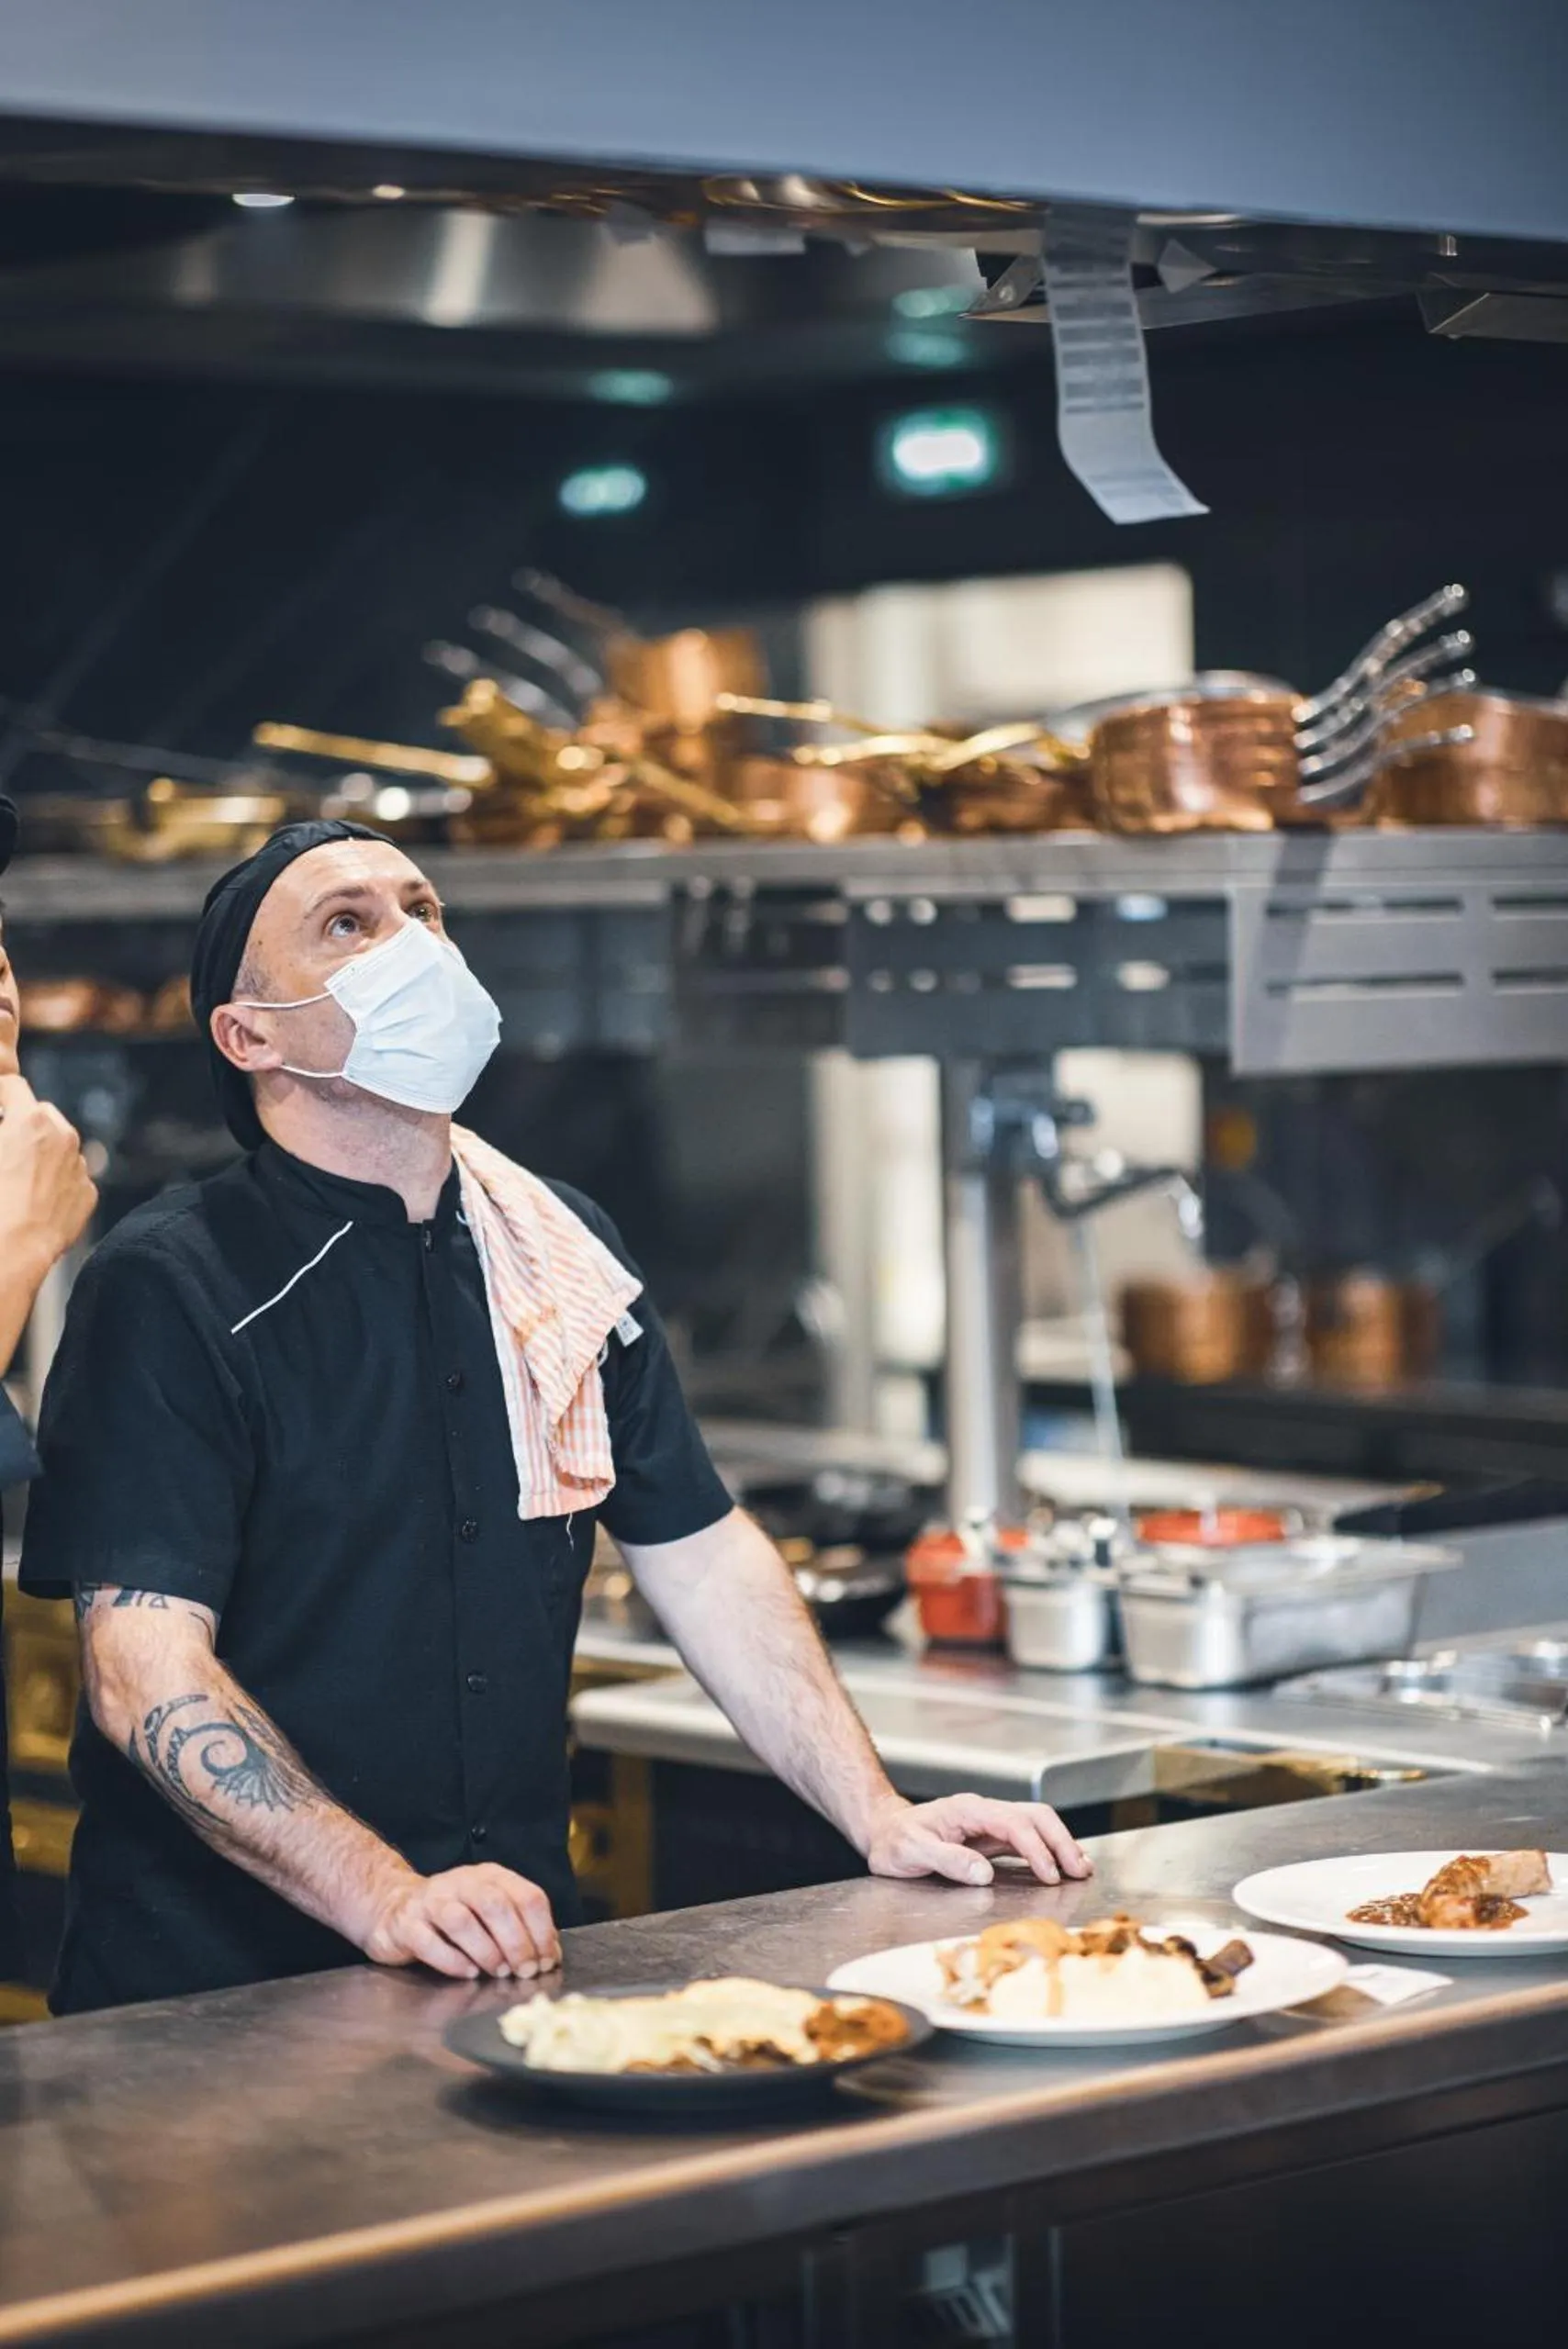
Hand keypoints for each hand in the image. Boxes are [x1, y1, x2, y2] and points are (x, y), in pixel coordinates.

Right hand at [0, 1075, 96, 1288]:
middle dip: (24, 1122)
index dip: (1, 1093)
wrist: (11, 1250)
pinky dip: (57, 1181)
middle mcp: (63, 1136)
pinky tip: (35, 1201)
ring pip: (60, 1145)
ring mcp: (79, 1165)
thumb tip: (3, 1130)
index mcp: (31, 1119)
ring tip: (17, 1177)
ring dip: (43, 1151)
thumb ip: (0, 1130)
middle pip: (42, 1112)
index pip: (14, 1085)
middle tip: (4, 1143)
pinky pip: (71, 1176)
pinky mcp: (88, 1193)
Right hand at [361, 1862, 561, 1981]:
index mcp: (491, 1876)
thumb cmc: (453, 1915)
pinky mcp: (406, 1925)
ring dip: (486, 1950)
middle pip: (495, 1905)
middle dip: (516, 1942)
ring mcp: (431, 1902)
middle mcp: (462, 1883)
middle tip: (524, 1970)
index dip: (542, 1931)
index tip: (546, 1961)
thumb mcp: (490, 1912)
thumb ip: (520, 1928)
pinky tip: (468, 1973)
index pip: (528, 1896)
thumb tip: (550, 1953)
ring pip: (461, 1921)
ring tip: (497, 1972)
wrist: (394, 1908)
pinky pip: (429, 1942)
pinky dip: (453, 1961)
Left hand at [864, 1793, 1091, 1888]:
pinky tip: (1061, 1865)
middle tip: (1079, 1870)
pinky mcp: (991, 1837)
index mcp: (967, 1811)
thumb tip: (984, 1873)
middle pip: (1033, 1816)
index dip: (1035, 1848)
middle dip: (1060, 1841)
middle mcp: (983, 1812)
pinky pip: (1027, 1837)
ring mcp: (989, 1822)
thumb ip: (947, 1860)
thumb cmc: (895, 1842)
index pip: (1012, 1823)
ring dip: (1060, 1843)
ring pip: (1035, 1823)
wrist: (884, 1831)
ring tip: (1081, 1868)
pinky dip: (1048, 1849)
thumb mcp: (912, 1852)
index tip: (1049, 1874)